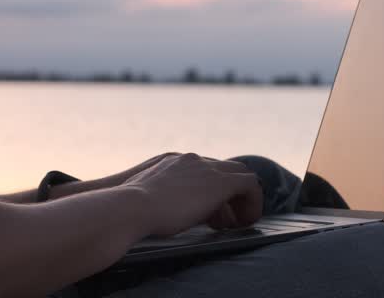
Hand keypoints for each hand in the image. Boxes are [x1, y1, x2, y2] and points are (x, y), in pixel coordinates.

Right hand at [122, 153, 261, 237]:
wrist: (132, 207)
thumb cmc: (131, 210)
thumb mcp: (145, 200)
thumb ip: (158, 199)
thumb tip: (160, 215)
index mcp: (174, 162)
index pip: (204, 169)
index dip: (211, 192)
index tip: (209, 214)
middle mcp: (192, 160)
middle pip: (226, 168)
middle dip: (231, 193)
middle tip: (228, 219)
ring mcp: (206, 168)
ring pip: (241, 174)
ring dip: (243, 199)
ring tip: (240, 223)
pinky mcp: (219, 183)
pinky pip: (250, 185)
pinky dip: (253, 203)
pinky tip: (246, 222)